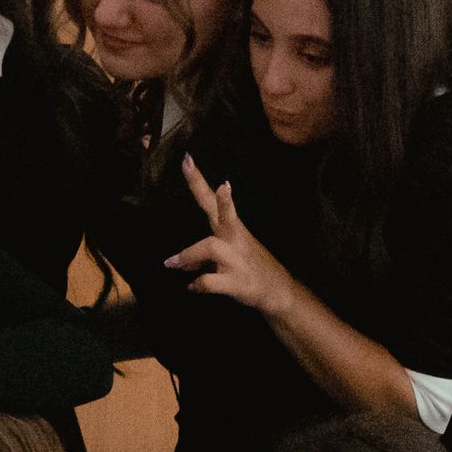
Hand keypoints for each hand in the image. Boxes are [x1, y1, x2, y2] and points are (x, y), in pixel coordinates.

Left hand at [165, 157, 299, 318]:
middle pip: (224, 214)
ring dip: (188, 255)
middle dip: (221, 200)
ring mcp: (237, 260)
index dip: (198, 180)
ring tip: (172, 263)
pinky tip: (192, 287)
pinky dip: (198, 284)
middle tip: (218, 184)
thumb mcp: (227, 255)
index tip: (186, 159)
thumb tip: (178, 261)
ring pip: (210, 247)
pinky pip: (211, 281)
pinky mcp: (237, 282)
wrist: (279, 292)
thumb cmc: (250, 268)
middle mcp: (235, 239)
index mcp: (231, 229)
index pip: (213, 200)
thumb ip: (201, 255)